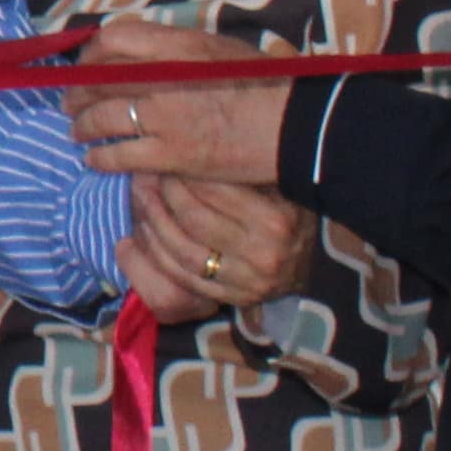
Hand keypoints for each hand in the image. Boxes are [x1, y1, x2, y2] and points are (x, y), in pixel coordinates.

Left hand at [61, 20, 293, 191]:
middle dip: (78, 93)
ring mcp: (163, 116)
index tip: (85, 65)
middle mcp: (162, 76)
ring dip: (82, 126)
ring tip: (79, 132)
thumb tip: (138, 52)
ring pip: (99, 118)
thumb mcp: (219, 48)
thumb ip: (175, 49)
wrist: (296, 127)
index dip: (90, 53)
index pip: (112, 39)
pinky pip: (116, 155)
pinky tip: (96, 159)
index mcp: (178, 45)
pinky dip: (100, 157)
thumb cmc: (266, 85)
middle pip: (97, 80)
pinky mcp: (170, 155)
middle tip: (72, 103)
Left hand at [117, 172, 320, 320]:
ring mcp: (248, 282)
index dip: (183, 173)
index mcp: (276, 220)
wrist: (311, 265)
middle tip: (144, 177)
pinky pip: (183, 278)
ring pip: (182, 252)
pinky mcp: (233, 299)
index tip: (165, 160)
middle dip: (162, 194)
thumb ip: (238, 174)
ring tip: (139, 200)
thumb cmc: (288, 216)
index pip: (214, 191)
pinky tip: (143, 233)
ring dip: (152, 223)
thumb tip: (186, 150)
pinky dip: (155, 255)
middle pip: (193, 220)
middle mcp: (264, 254)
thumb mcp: (276, 189)